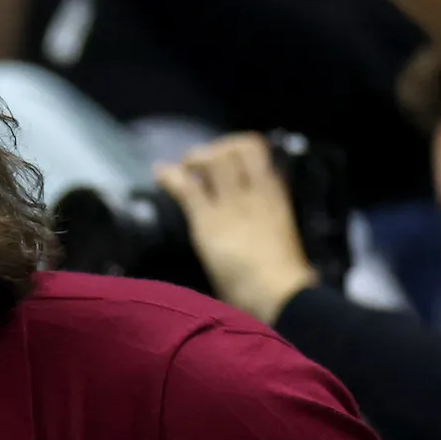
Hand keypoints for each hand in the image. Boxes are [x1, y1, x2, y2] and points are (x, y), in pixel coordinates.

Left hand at [155, 134, 321, 323]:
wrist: (277, 293)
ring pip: (212, 161)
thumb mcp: (279, 236)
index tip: (223, 156)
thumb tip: (256, 220)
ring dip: (193, 160)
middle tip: (197, 163)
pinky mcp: (209, 221)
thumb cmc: (281, 277)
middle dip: (213, 149)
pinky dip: (170, 178)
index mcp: (275, 193)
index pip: (258, 151)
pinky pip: (188, 189)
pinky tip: (159, 174)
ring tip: (181, 169)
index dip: (237, 146)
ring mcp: (232, 203)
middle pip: (235, 148)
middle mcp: (255, 190)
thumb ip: (266, 218)